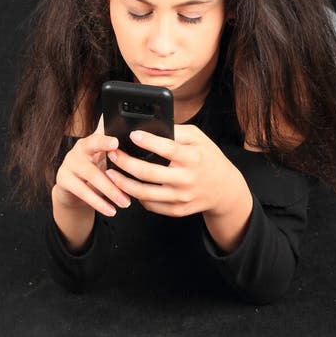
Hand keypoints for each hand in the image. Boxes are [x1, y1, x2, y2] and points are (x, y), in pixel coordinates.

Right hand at [54, 132, 131, 217]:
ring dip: (111, 191)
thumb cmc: (96, 171)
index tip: (116, 142)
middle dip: (112, 159)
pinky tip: (111, 210)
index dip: (106, 139)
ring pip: (92, 175)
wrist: (72, 190)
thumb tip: (141, 159)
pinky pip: (82, 191)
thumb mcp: (106, 162)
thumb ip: (118, 157)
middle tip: (128, 178)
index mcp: (93, 140)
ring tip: (126, 203)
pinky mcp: (63, 179)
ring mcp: (69, 162)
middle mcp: (79, 148)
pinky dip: (98, 203)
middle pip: (94, 156)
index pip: (100, 135)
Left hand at [104, 125, 249, 220]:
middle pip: (148, 173)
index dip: (148, 141)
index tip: (132, 135)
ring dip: (123, 183)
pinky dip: (136, 195)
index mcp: (192, 157)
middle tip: (112, 154)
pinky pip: (150, 205)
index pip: (167, 149)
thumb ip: (177, 131)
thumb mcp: (199, 138)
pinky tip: (128, 186)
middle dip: (125, 162)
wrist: (224, 189)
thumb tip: (151, 125)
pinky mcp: (177, 210)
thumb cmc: (208, 158)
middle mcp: (186, 179)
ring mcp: (181, 197)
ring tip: (111, 173)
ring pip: (144, 193)